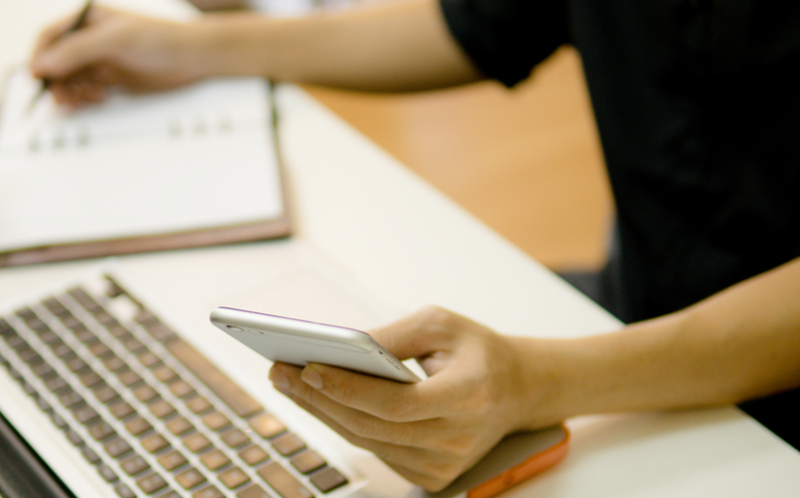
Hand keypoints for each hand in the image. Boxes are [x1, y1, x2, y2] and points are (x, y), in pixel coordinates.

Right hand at [29, 6, 202, 105]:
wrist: (192, 57)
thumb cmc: (160, 37)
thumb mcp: (113, 40)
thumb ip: (76, 50)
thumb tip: (43, 63)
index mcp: (87, 21)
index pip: (50, 37)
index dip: (39, 57)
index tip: (37, 77)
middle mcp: (91, 40)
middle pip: (57, 63)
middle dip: (56, 80)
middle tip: (62, 95)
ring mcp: (101, 60)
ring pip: (70, 79)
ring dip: (71, 91)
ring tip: (82, 98)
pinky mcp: (112, 79)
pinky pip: (87, 90)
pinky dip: (86, 97)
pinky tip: (97, 97)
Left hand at [268, 306, 540, 490]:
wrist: (519, 390)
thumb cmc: (478, 351)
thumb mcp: (441, 324)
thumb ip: (392, 334)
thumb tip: (339, 345)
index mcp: (469, 396)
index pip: (397, 403)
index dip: (348, 388)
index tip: (307, 366)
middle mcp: (459, 438)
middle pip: (373, 426)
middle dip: (320, 398)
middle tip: (281, 370)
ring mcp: (446, 464)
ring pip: (368, 442)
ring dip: (323, 412)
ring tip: (289, 381)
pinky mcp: (433, 476)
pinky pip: (377, 450)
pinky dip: (344, 425)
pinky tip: (318, 401)